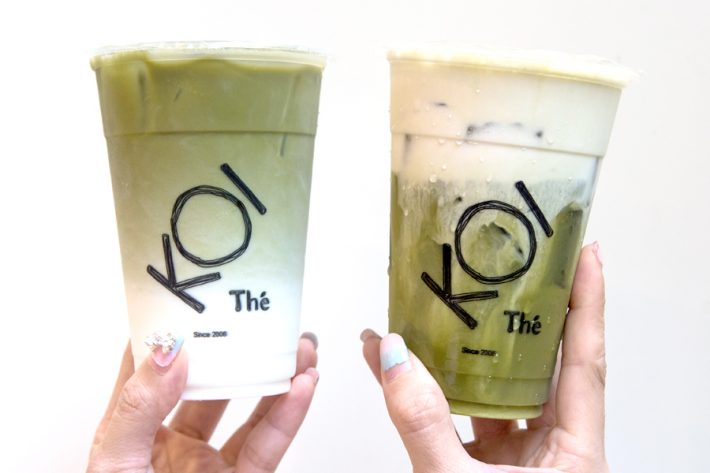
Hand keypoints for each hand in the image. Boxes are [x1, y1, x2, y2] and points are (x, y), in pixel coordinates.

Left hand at [88, 333, 318, 472]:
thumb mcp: (113, 464)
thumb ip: (137, 407)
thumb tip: (170, 350)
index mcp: (132, 430)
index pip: (150, 366)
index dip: (170, 329)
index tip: (193, 296)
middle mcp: (173, 441)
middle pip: (212, 381)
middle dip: (240, 347)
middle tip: (260, 318)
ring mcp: (210, 462)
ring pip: (250, 408)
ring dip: (278, 374)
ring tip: (298, 344)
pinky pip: (270, 442)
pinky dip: (291, 412)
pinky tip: (303, 385)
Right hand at [362, 243, 607, 472]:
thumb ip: (425, 424)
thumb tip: (395, 356)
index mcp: (575, 452)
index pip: (585, 363)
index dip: (588, 304)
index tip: (586, 252)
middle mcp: (557, 448)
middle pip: (545, 364)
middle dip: (526, 313)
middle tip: (516, 263)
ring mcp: (523, 456)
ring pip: (500, 388)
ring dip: (469, 353)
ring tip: (450, 304)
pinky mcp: (493, 465)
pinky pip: (468, 412)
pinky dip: (440, 391)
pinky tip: (409, 367)